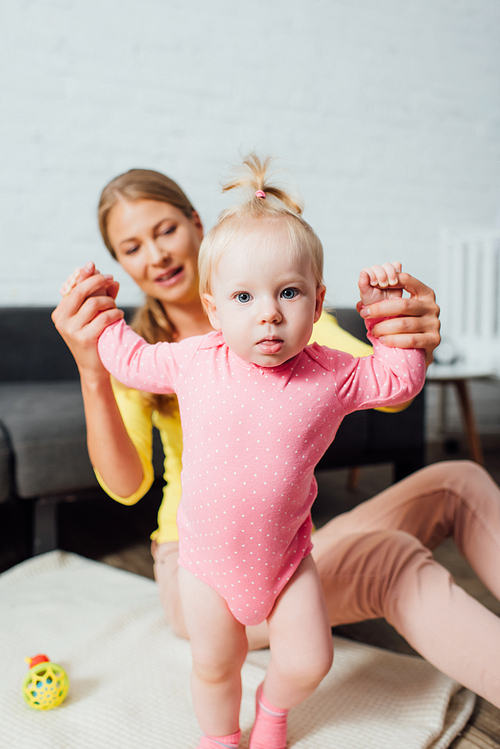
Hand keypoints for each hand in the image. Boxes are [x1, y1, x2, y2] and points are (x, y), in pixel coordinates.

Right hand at [52, 262, 122, 380]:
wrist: (94, 368)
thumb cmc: (96, 338)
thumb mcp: (95, 316)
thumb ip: (102, 297)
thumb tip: (113, 281)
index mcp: (60, 312)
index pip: (72, 287)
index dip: (84, 275)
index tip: (97, 268)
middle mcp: (62, 320)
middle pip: (80, 291)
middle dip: (97, 280)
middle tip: (111, 278)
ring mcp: (71, 330)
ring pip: (94, 303)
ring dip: (110, 302)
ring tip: (116, 308)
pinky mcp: (84, 339)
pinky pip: (103, 318)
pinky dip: (115, 314)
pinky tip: (120, 316)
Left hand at [358, 262, 402, 306]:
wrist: (387, 312)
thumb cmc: (375, 305)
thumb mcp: (367, 296)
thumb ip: (363, 284)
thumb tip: (362, 273)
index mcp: (367, 279)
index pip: (368, 270)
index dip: (372, 275)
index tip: (374, 284)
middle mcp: (376, 275)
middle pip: (378, 267)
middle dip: (381, 275)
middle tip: (384, 285)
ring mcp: (386, 274)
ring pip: (388, 266)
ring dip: (390, 273)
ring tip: (391, 284)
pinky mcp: (397, 275)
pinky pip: (397, 266)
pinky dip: (397, 271)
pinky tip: (396, 280)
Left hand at [358, 272, 440, 365]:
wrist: (417, 350)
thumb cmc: (405, 325)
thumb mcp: (397, 309)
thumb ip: (383, 297)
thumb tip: (362, 287)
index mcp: (424, 294)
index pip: (407, 279)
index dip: (388, 282)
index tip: (371, 286)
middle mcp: (432, 307)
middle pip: (403, 304)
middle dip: (380, 309)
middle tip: (365, 313)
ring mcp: (434, 324)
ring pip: (404, 324)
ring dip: (384, 328)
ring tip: (373, 331)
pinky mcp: (433, 340)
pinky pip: (410, 340)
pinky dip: (393, 340)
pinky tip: (383, 340)